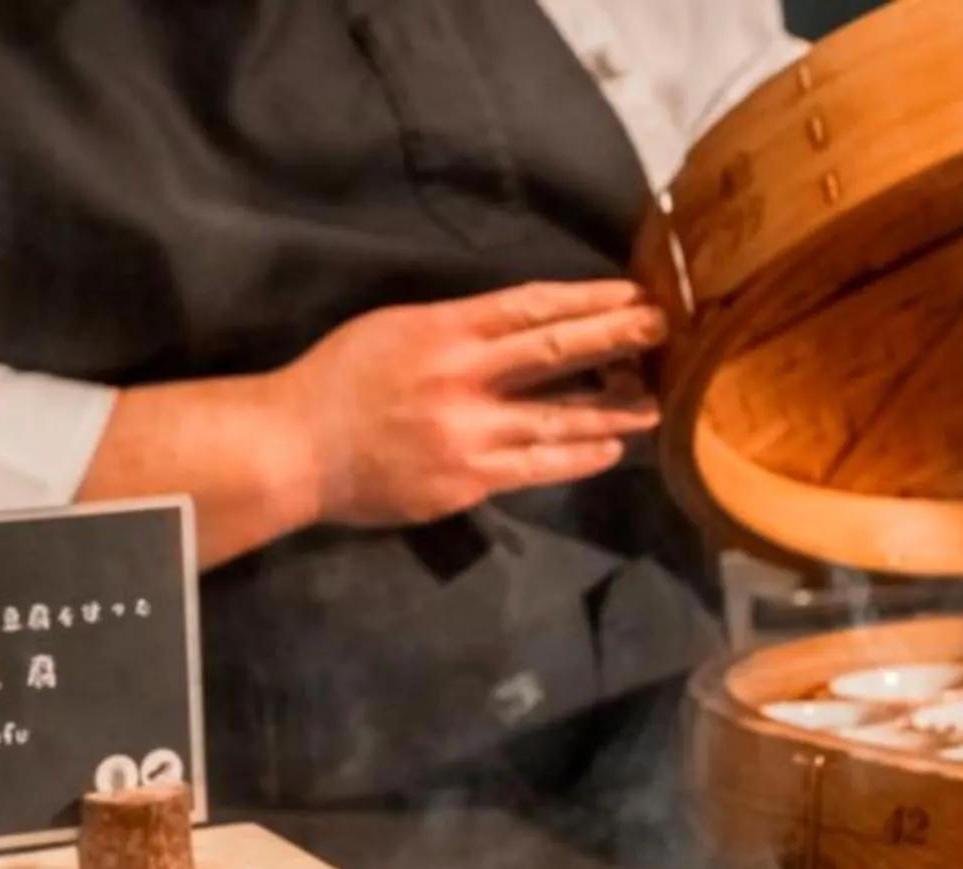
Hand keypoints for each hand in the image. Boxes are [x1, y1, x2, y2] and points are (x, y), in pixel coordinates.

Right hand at [270, 279, 668, 528]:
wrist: (296, 449)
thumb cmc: (338, 381)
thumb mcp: (395, 327)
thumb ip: (457, 328)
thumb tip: (518, 327)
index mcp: (445, 329)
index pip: (533, 306)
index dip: (590, 300)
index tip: (633, 295)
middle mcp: (464, 377)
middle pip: (556, 351)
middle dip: (617, 339)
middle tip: (666, 333)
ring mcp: (468, 434)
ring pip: (557, 419)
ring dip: (612, 411)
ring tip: (653, 405)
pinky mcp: (466, 480)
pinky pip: (535, 468)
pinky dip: (575, 458)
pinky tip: (607, 450)